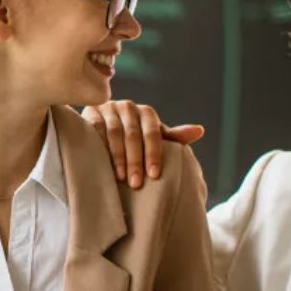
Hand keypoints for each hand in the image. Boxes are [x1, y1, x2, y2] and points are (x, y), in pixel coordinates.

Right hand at [80, 100, 204, 188]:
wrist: (104, 132)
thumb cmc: (134, 140)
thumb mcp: (154, 140)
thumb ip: (174, 137)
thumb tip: (200, 131)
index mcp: (146, 113)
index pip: (153, 133)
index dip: (153, 154)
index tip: (154, 175)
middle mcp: (128, 107)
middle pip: (133, 134)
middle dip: (135, 160)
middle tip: (136, 183)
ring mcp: (108, 108)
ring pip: (115, 132)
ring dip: (118, 156)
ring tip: (120, 178)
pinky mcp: (90, 113)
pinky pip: (96, 128)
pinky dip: (100, 145)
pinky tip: (101, 162)